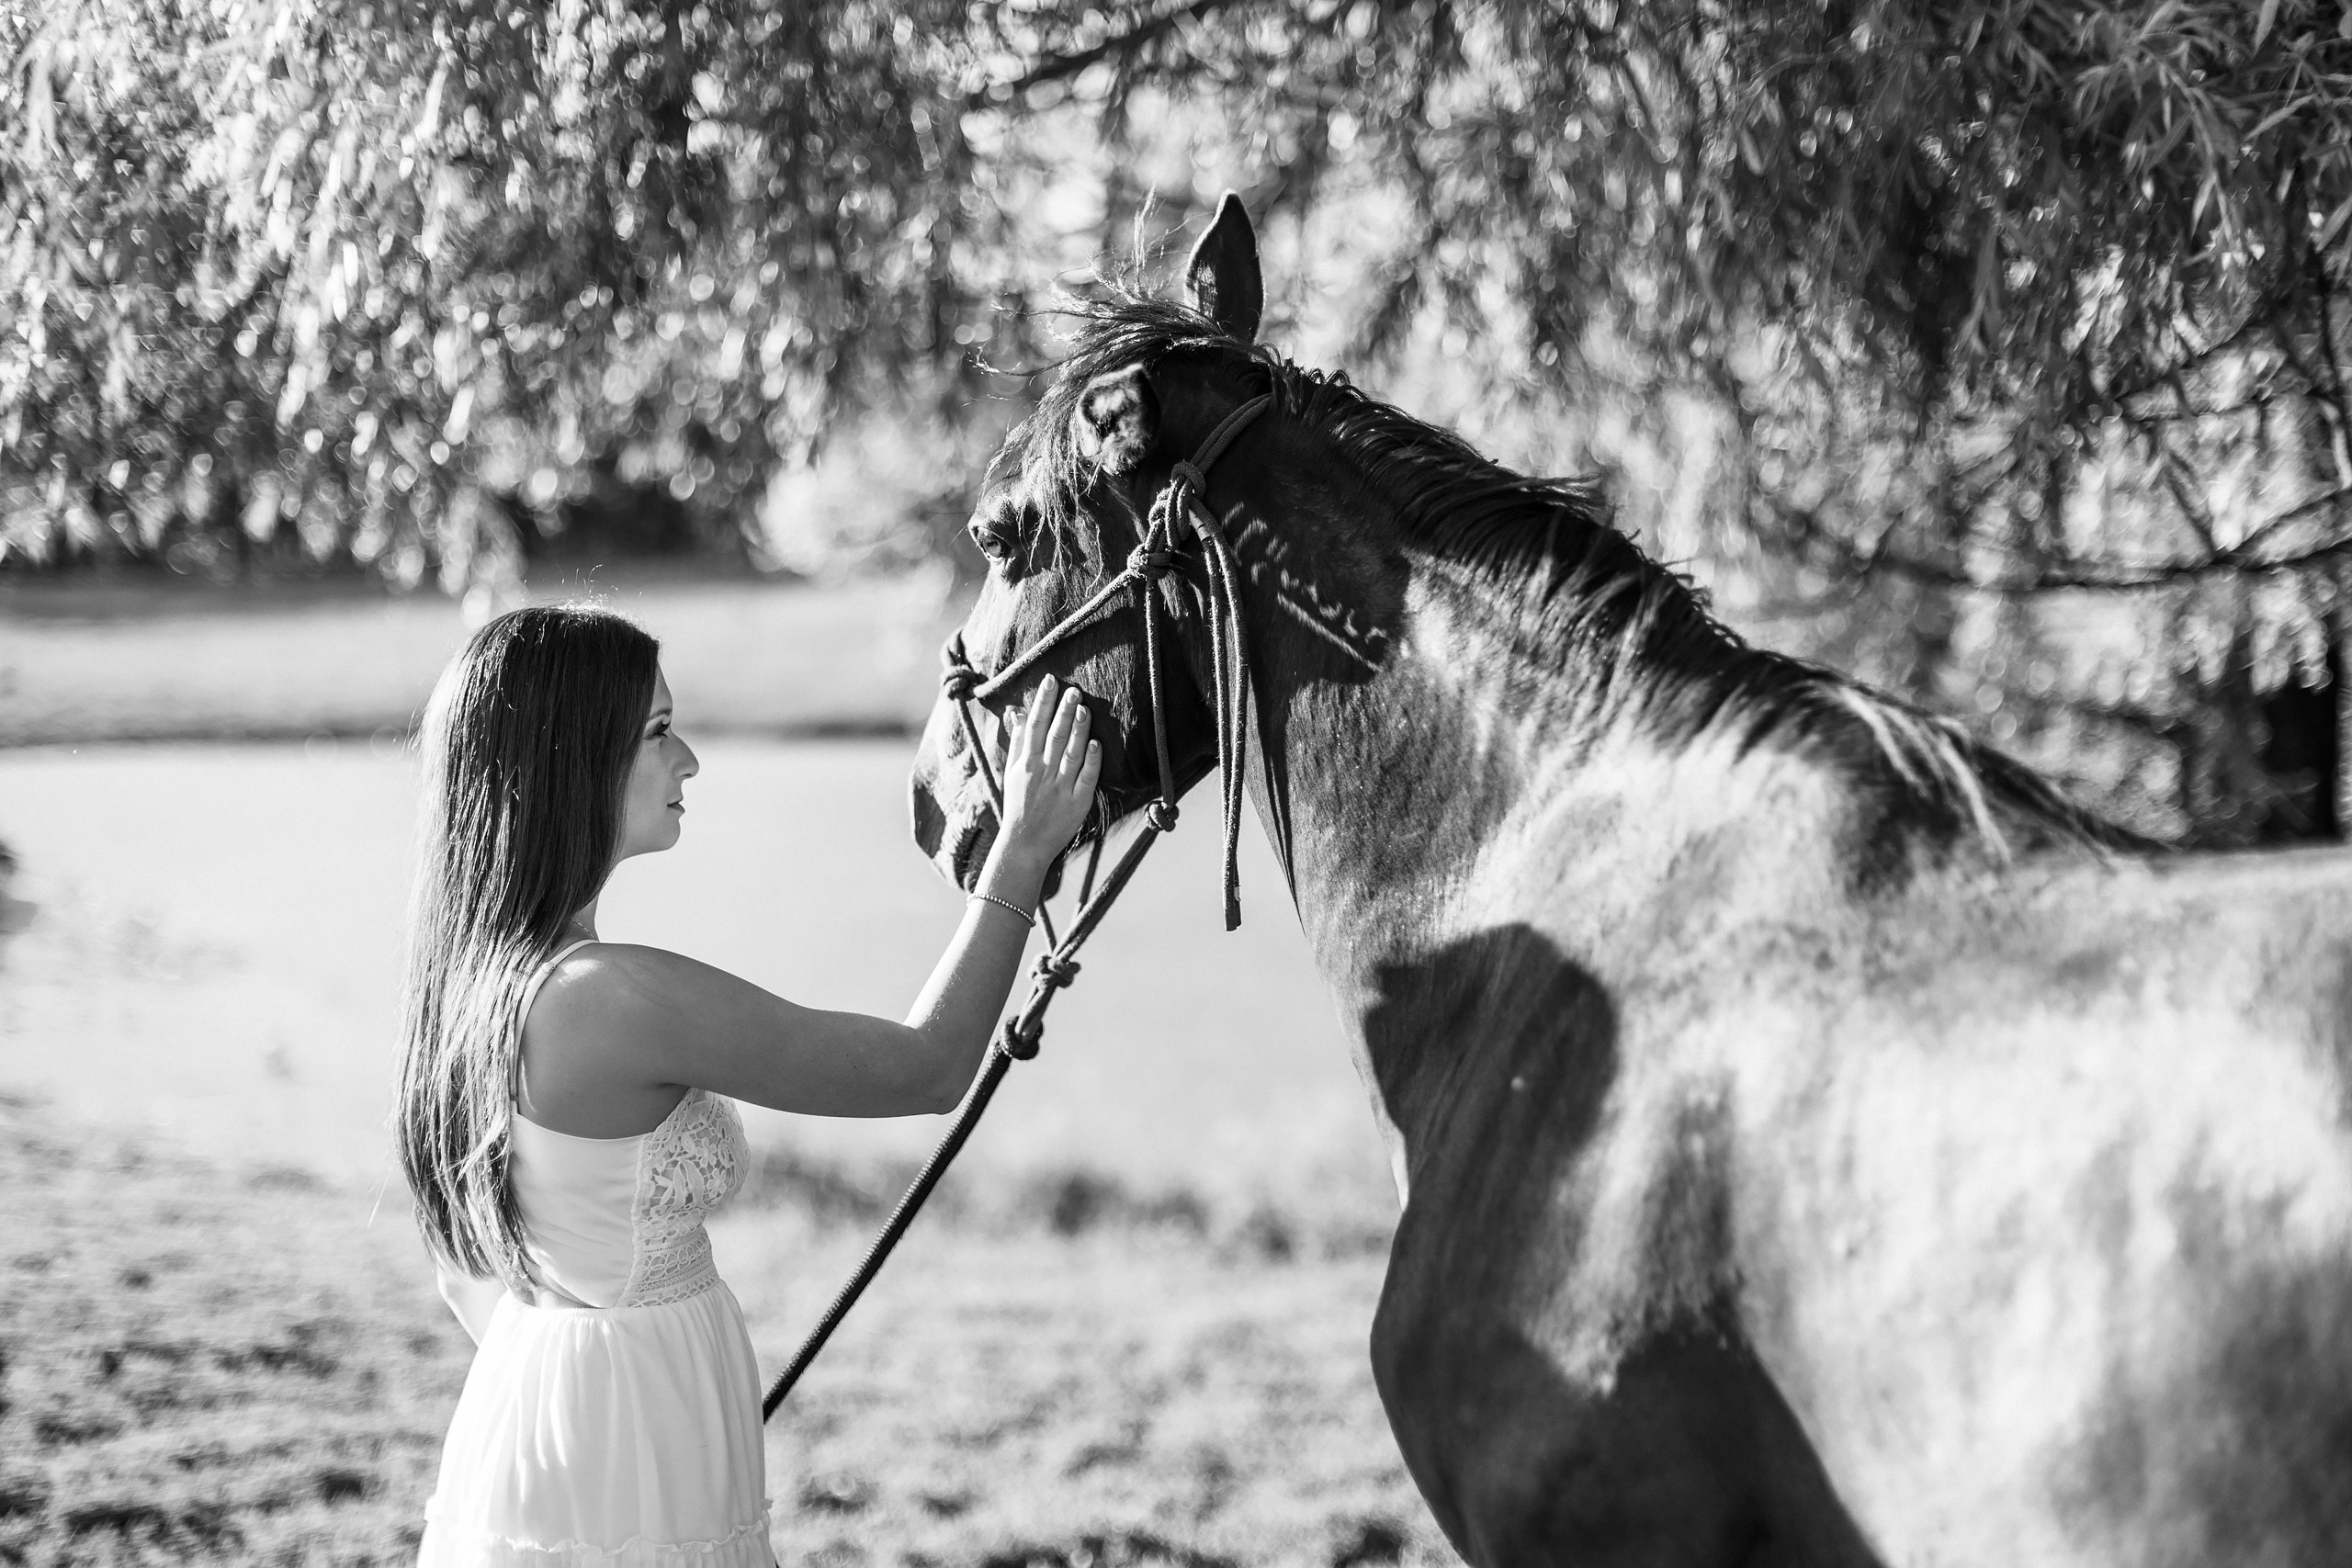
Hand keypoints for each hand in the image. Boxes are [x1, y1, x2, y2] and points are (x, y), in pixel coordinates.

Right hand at [995, 674, 1101, 867]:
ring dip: (1079, 730)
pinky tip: (1096, 743)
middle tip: (1074, 689)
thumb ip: (1017, 742)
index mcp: (1026, 763)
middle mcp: (1042, 773)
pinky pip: (1086, 778)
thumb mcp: (1012, 772)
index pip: (1034, 726)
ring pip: (1071, 753)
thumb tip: (1017, 713)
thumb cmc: (1018, 805)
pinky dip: (1091, 760)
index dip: (1043, 702)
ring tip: (1084, 708)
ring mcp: (1060, 787)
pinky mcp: (1077, 802)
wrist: (1024, 844)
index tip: (1051, 681)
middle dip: (1064, 710)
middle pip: (1054, 735)